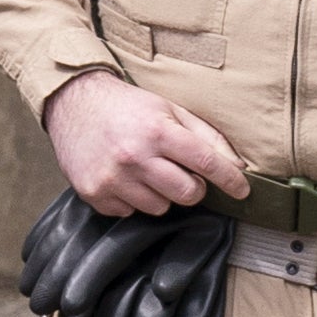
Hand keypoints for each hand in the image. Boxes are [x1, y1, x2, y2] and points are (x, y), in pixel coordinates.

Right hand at [45, 70, 248, 216]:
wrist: (73, 104)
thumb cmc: (127, 107)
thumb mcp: (169, 109)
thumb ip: (206, 136)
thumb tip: (237, 165)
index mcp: (157, 131)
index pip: (207, 164)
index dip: (231, 180)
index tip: (243, 190)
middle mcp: (134, 156)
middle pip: (187, 194)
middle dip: (193, 188)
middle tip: (182, 174)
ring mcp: (111, 178)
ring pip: (159, 207)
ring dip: (160, 194)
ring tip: (146, 172)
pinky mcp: (94, 193)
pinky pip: (129, 212)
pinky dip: (132, 199)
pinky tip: (123, 177)